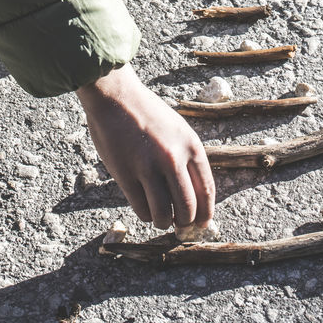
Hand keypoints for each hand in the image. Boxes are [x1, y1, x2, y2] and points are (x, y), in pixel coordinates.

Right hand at [76, 63, 215, 231]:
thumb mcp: (177, 129)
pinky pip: (141, 209)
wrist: (116, 96)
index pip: (207, 190)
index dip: (206, 213)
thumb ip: (186, 157)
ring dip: (163, 222)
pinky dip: (145, 215)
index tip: (202, 223)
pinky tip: (144, 208)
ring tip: (160, 218)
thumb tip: (194, 195)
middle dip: (185, 223)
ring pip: (164, 215)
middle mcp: (173, 158)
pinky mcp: (126, 175)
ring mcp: (148, 167)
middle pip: (187, 208)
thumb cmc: (146, 113)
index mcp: (190, 145)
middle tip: (179, 226)